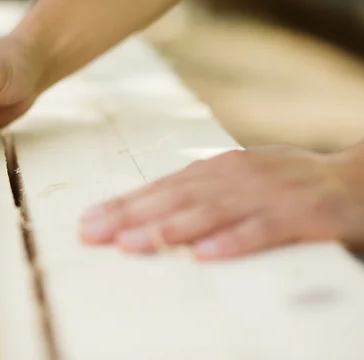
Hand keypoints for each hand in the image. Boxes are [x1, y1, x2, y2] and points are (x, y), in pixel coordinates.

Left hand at [79, 145, 363, 259]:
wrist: (354, 177)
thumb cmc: (284, 182)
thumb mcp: (237, 180)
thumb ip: (198, 193)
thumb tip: (145, 214)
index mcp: (216, 169)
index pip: (160, 188)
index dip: (123, 205)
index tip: (87, 222)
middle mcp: (236, 176)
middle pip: (175, 198)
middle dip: (130, 217)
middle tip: (94, 234)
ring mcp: (268, 193)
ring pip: (211, 212)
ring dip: (169, 228)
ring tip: (134, 243)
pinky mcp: (302, 214)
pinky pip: (263, 230)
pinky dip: (233, 242)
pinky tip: (205, 255)